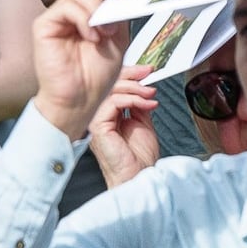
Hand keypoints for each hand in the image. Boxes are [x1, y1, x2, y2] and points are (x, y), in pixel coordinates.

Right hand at [31, 0, 149, 140]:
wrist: (81, 101)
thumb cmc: (96, 76)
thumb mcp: (118, 38)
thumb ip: (121, 12)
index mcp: (91, 15)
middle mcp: (74, 13)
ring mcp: (58, 18)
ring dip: (97, 8)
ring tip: (106, 32)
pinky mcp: (44, 25)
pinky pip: (66, 7)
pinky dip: (83, 19)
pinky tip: (91, 37)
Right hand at [89, 65, 159, 187]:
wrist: (138, 176)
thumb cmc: (138, 159)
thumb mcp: (143, 123)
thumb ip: (138, 105)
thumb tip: (143, 88)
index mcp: (107, 115)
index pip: (111, 87)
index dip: (129, 76)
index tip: (145, 71)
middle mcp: (98, 116)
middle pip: (108, 85)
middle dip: (132, 76)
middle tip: (148, 74)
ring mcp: (96, 121)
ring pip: (111, 91)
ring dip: (135, 88)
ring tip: (151, 94)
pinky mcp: (98, 126)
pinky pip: (113, 103)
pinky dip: (133, 100)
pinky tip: (147, 104)